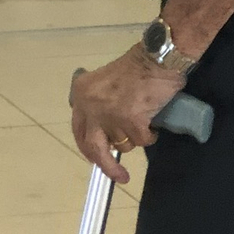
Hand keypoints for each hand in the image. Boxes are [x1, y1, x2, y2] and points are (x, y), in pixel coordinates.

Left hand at [69, 46, 185, 183]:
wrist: (156, 58)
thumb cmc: (135, 68)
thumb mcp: (105, 83)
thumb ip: (100, 103)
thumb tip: (105, 130)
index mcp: (81, 94)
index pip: (78, 129)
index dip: (86, 147)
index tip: (95, 159)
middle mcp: (90, 106)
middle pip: (94, 147)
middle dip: (106, 165)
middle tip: (120, 175)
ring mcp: (110, 115)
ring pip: (123, 143)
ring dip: (135, 137)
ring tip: (144, 119)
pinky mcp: (131, 121)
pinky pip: (143, 140)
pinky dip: (151, 135)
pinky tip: (153, 121)